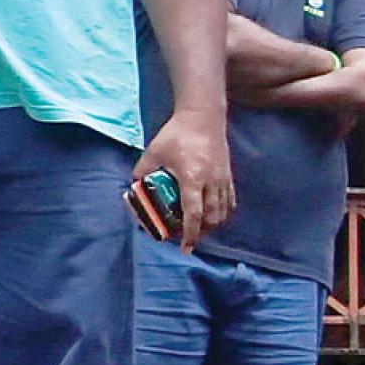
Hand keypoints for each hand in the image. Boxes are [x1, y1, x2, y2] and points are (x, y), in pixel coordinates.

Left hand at [140, 107, 234, 249]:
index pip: (193, 213)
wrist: (203, 117)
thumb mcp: (154, 151)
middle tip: (190, 239)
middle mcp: (210, 181)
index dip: (189, 234)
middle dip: (201, 232)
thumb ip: (142, 170)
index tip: (185, 248)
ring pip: (223, 211)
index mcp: (192, 178)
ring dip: (213, 224)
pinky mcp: (228, 174)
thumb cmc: (177, 133)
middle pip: (212, 217)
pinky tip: (215, 215)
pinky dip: (223, 212)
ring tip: (201, 229)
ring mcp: (222, 178)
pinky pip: (229, 200)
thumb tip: (134, 185)